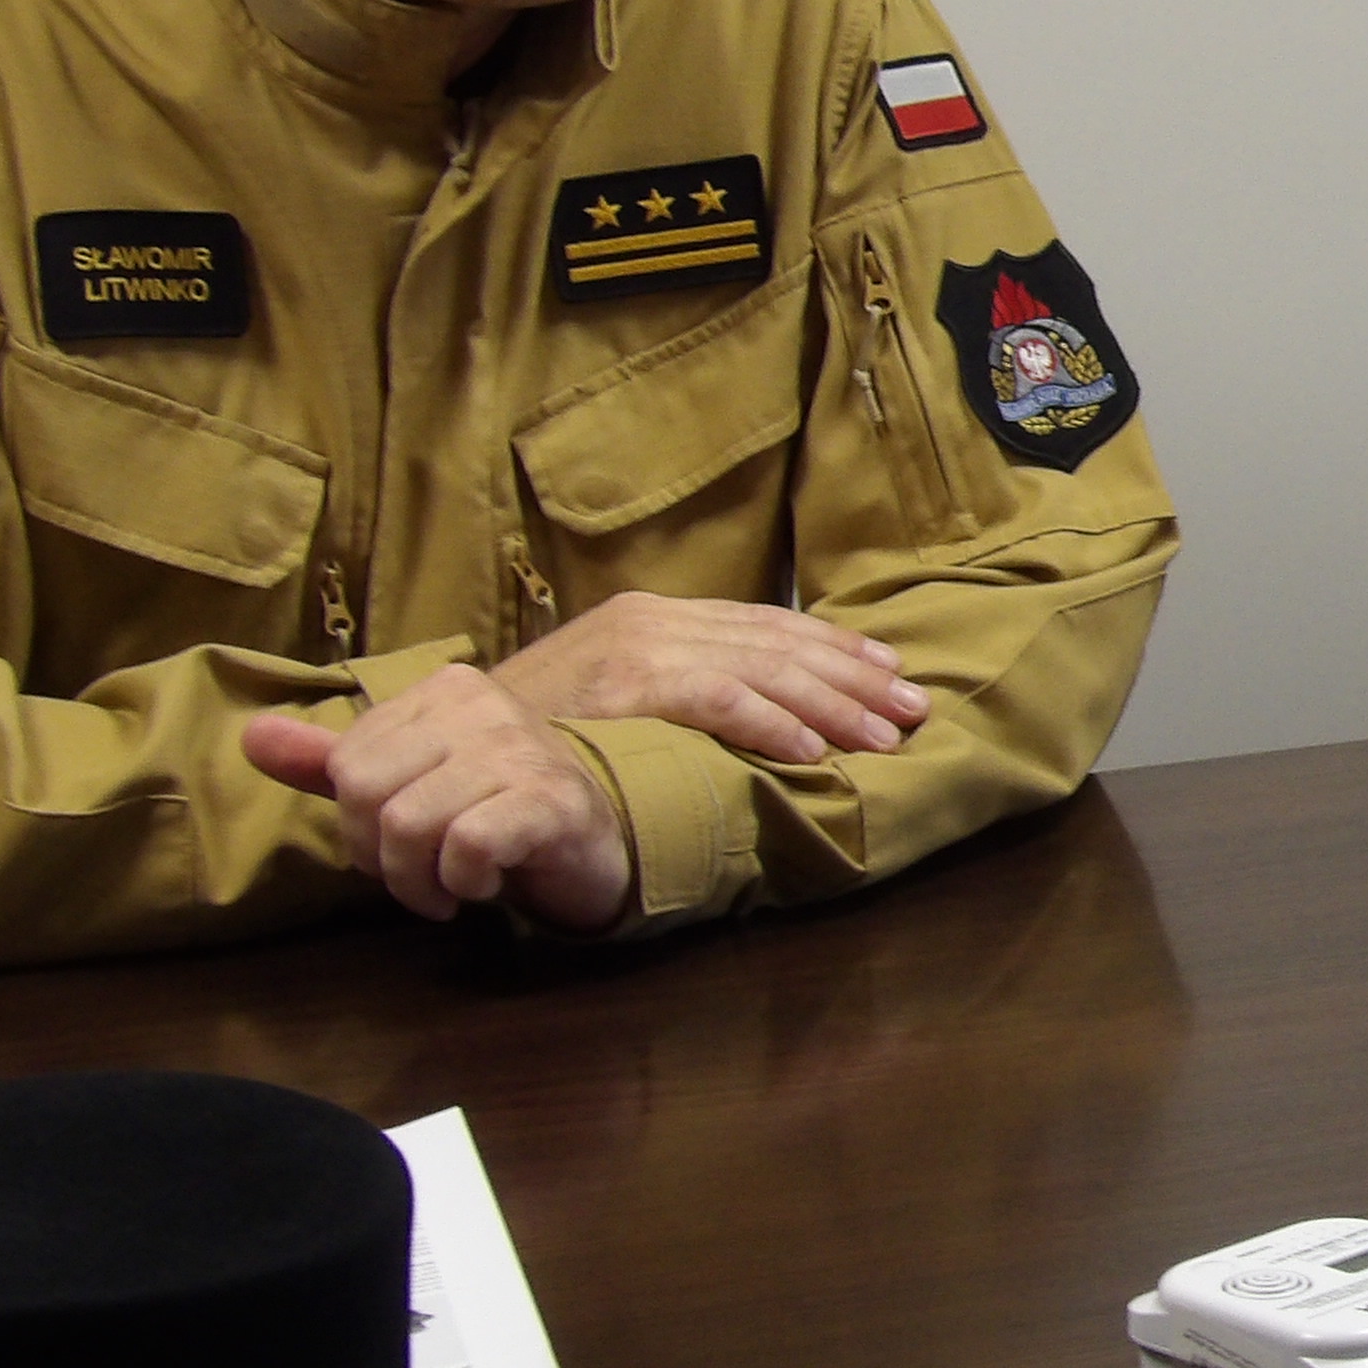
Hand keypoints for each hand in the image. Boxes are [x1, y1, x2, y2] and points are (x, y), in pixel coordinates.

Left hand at [243, 671, 634, 931]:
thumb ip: (332, 760)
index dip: (357, 823)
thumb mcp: (410, 779)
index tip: (397, 844)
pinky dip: (463, 882)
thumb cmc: (498, 808)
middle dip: (379, 856)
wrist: (599, 840)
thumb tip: (250, 736)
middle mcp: (481, 706)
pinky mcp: (549, 800)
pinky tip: (482, 883)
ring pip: (408, 825)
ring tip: (446, 888)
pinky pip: (465, 847)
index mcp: (444, 691)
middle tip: (418, 875)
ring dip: (418, 881)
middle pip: (366, 793)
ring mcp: (519, 749)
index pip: (348, 763)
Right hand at [486, 590, 925, 765]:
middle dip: (854, 678)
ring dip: (831, 706)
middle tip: (913, 709)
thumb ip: (679, 688)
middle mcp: (655, 618)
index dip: (835, 649)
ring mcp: (640, 646)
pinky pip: (717, 700)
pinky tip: (813, 752)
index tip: (891, 673)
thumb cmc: (538, 726)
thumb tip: (757, 707)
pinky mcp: (625, 683)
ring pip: (762, 669)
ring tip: (884, 738)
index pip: (766, 625)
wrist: (454, 733)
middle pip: (778, 643)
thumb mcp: (613, 693)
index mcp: (657, 616)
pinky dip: (769, 723)